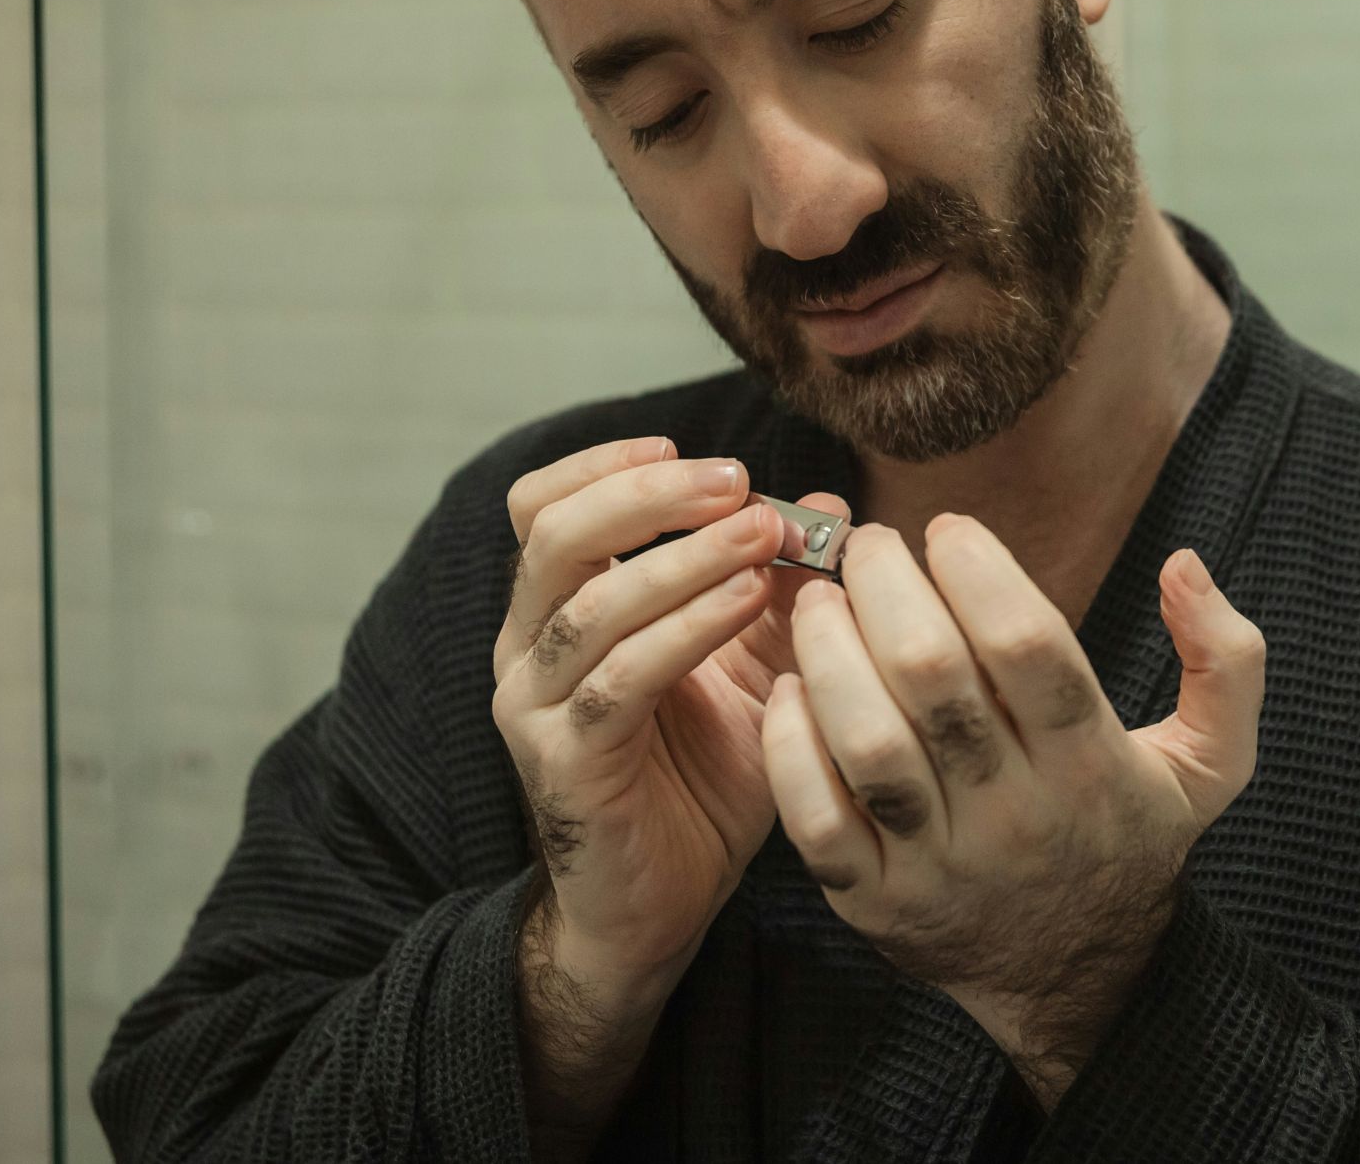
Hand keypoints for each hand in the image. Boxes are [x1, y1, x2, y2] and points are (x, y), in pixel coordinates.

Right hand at [491, 437, 844, 992]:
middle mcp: (529, 649)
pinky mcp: (564, 763)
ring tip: (764, 537)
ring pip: (590, 604)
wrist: (665, 907)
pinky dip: (688, 629)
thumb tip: (831, 507)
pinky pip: (619, 679)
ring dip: (684, 558)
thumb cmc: (704, 780)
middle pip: (554, 535)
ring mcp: (536, 707)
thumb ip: (780, 588)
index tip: (695, 453)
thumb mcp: (752, 668)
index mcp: (558, 611)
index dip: (607, 466)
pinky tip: (749, 603)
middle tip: (738, 483)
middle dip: (650, 497)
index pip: (543, 507)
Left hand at [760, 515, 1264, 1103]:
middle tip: (867, 545)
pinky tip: (789, 684)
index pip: (1031, 648)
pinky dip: (792, 745)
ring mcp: (940, 863)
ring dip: (830, 653)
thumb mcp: (1213, 762)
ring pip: (868, 744)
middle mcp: (1016, 815)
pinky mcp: (876, 902)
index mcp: (1092, 765)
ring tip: (818, 598)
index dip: (981, 572)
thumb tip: (1185, 566)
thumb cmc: (1130, 836)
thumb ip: (1228, 660)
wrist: (1080, 981)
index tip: (950, 529)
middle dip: (887, 589)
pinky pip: (818, 820)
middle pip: (936, 682)